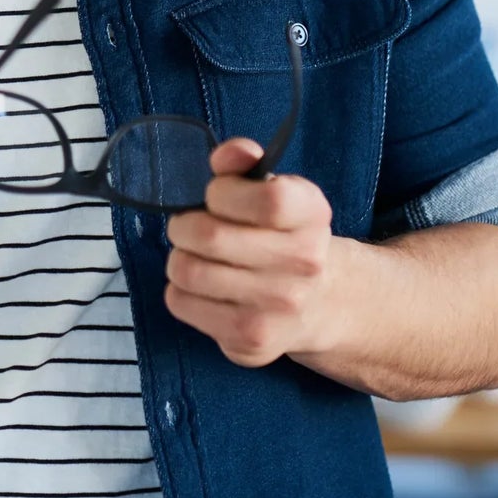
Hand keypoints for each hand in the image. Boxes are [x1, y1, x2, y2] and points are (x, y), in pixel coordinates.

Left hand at [163, 137, 337, 367]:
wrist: (318, 301)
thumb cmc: (280, 233)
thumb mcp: (273, 187)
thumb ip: (243, 162)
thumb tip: (225, 156)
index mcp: (311, 216)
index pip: (268, 200)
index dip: (224, 192)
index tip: (216, 195)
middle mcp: (304, 265)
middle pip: (211, 236)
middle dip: (185, 224)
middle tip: (190, 225)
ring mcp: (280, 308)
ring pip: (188, 270)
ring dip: (179, 256)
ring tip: (194, 255)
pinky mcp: (252, 341)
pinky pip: (181, 303)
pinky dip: (179, 290)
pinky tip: (202, 287)